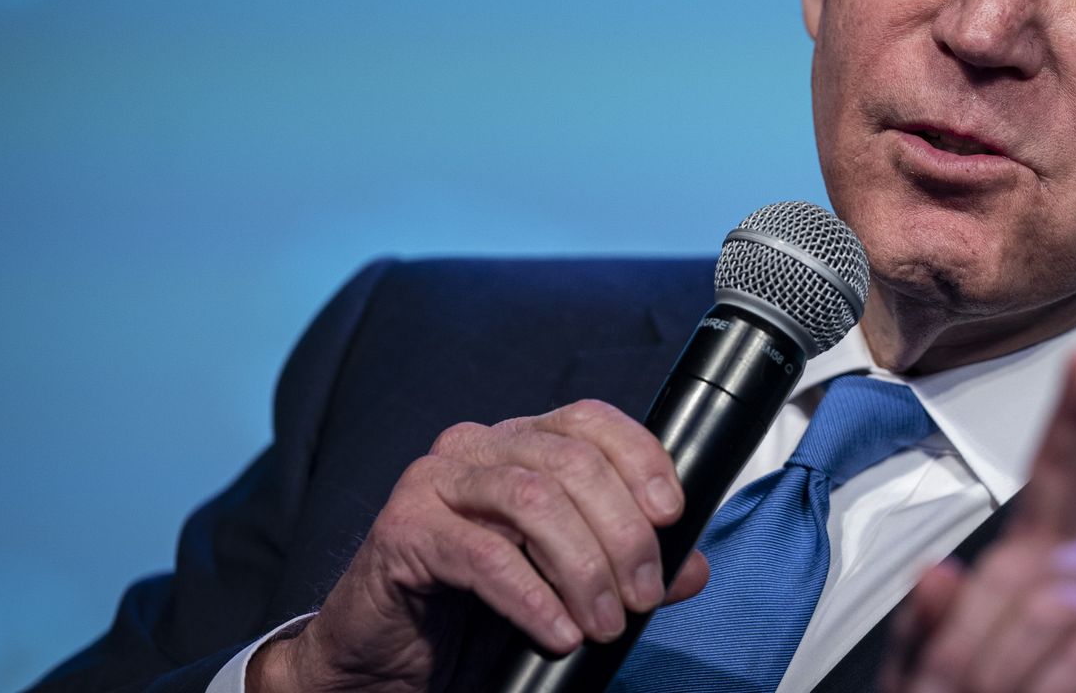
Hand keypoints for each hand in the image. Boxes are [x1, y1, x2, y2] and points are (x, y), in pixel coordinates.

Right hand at [250, 400, 709, 692]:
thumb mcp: (563, 581)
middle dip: (621, 533)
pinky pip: (485, 555)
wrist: (383, 653)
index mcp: (520, 443)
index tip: (673, 516)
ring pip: (532, 501)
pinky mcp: (405, 528)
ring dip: (583, 567)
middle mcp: (478, 447)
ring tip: (604, 623)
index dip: (641, 459)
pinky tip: (559, 633)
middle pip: (571, 463)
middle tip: (641, 596)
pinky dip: (533, 597)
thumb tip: (692, 567)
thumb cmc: (472, 607)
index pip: (591, 421)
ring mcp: (436, 480)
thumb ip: (625, 566)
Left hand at [882, 353, 1075, 692]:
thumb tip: (938, 577)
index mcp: (1045, 571)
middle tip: (956, 692)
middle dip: (981, 638)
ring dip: (1006, 669)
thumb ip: (925, 636)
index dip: (1075, 422)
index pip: (1065, 482)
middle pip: (1041, 566)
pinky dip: (1051, 684)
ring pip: (1062, 608)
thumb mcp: (929, 687)